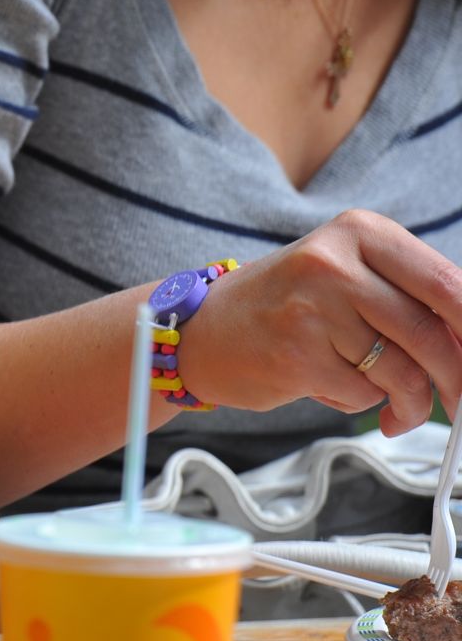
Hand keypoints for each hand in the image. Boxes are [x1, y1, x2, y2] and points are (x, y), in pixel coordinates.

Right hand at [177, 210, 461, 433]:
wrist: (203, 328)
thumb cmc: (289, 306)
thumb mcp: (350, 276)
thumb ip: (412, 299)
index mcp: (359, 231)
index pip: (448, 284)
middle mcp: (333, 262)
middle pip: (431, 333)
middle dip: (456, 380)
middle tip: (460, 404)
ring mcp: (311, 308)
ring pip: (402, 371)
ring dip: (411, 403)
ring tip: (395, 408)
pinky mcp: (296, 356)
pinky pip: (363, 394)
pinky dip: (364, 405)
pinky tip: (338, 390)